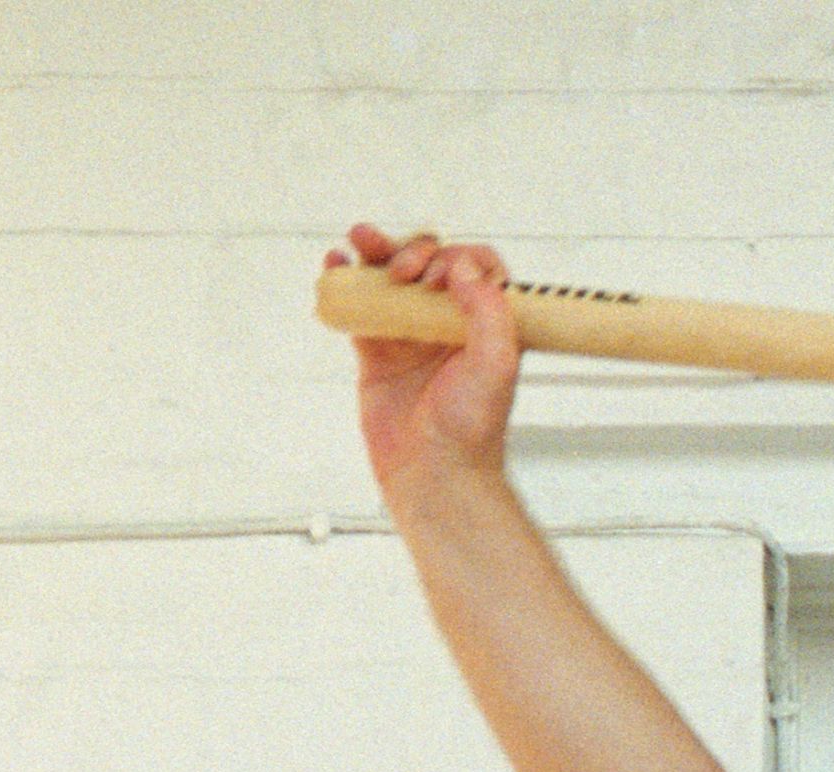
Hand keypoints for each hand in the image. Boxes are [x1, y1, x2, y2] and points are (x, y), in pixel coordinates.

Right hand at [331, 224, 520, 504]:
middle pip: (431, 264)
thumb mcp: (496, 364)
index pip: (477, 269)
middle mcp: (450, 325)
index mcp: (486, 325)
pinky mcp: (378, 350)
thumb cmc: (471, 430)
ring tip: (361, 237)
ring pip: (393, 279)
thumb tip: (464, 267)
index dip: (458, 260)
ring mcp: (412, 335)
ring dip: (377, 251)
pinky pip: (362, 306)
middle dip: (414, 251)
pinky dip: (348, 281)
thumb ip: (488, 311)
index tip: (441, 278)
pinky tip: (337, 265)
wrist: (432, 473)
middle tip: (404, 270)